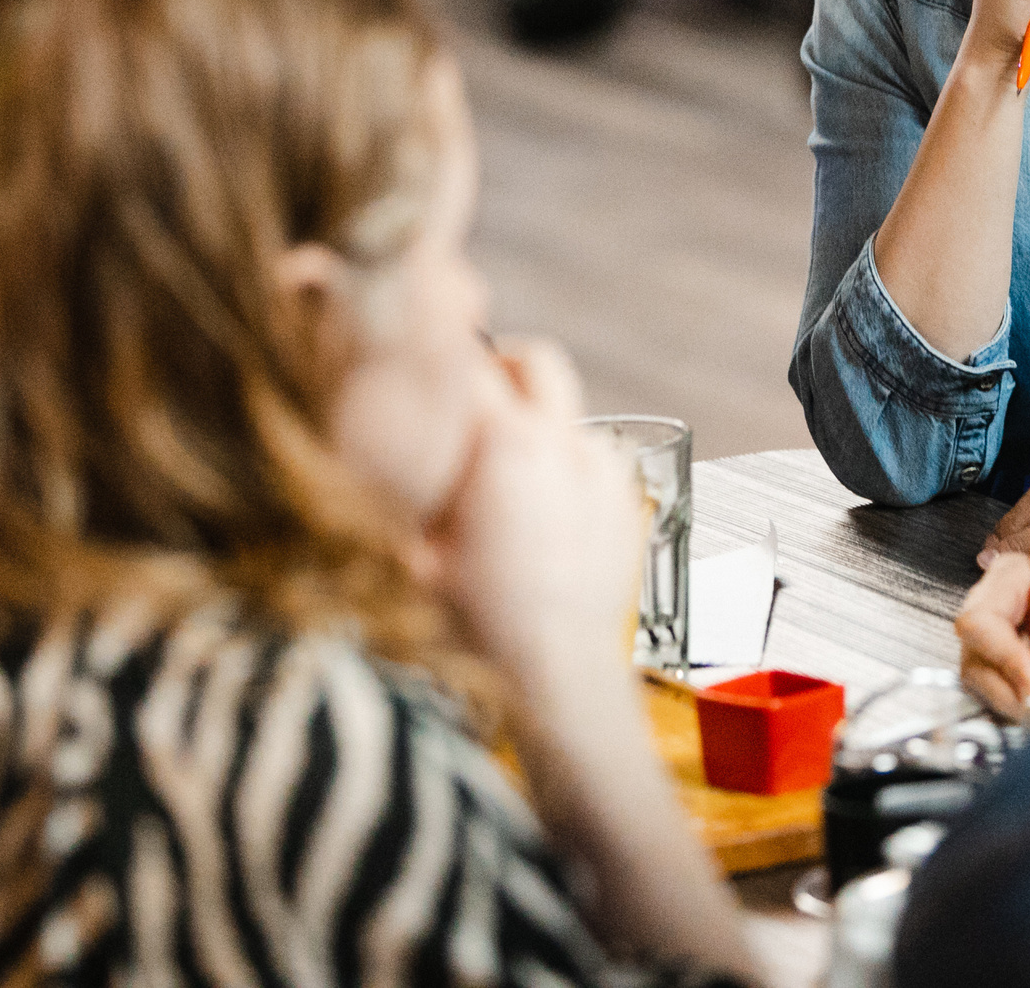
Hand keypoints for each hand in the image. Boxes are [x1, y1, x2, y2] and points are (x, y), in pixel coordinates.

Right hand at [417, 338, 638, 696]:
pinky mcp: (629, 498)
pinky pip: (597, 460)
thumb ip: (413, 489)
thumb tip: (400, 455)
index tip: (427, 379)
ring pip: (570, 414)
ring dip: (540, 426)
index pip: (469, 364)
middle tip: (478, 400)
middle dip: (504, 368)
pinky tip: (547, 515)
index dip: (440, 363)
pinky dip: (570, 469)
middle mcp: (564, 443)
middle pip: (537, 360)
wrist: (558, 669)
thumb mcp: (418, 551)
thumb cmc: (481, 620)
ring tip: (511, 475)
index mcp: (506, 445)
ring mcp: (605, 468)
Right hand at [955, 544, 1029, 719]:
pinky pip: (999, 694)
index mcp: (1013, 577)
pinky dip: (1023, 706)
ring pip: (982, 682)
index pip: (978, 622)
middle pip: (974, 658)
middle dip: (1009, 689)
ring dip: (1017, 701)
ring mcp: (998, 638)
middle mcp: (997, 606)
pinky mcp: (1006, 666)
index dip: (1002, 658)